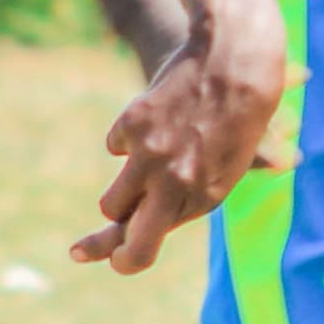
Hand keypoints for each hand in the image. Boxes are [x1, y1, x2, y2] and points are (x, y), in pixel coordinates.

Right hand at [75, 26, 294, 274]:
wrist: (238, 62)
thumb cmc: (241, 117)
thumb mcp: (226, 169)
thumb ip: (189, 198)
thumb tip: (146, 224)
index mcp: (202, 199)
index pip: (147, 247)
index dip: (128, 259)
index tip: (118, 261)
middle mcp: (174, 183)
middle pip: (120, 231)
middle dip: (100, 246)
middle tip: (81, 251)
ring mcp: (150, 154)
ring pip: (111, 198)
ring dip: (122, 192)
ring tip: (147, 171)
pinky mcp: (132, 124)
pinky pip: (116, 145)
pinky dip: (130, 139)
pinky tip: (158, 118)